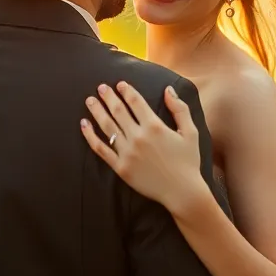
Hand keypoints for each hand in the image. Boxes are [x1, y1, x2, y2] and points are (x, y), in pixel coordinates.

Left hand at [81, 82, 209, 215]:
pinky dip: (90, 136)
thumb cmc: (188, 162)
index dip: (127, 91)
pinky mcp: (120, 167)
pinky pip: (101, 149)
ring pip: (107, 127)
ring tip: (89, 101)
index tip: (120, 84)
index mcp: (154, 126)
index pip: (136, 103)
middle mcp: (138, 137)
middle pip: (118, 111)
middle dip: (108, 97)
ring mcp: (127, 152)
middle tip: (100, 88)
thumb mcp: (191, 132)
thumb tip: (168, 89)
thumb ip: (179, 109)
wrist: (181, 191)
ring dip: (97, 111)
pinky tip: (84, 125)